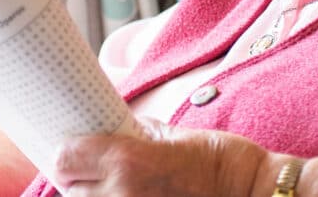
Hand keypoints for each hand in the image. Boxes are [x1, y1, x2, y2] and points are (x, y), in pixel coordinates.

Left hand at [50, 118, 270, 196]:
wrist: (254, 195)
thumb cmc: (221, 162)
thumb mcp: (174, 135)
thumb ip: (136, 134)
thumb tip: (111, 127)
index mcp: (125, 162)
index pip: (64, 159)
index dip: (67, 154)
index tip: (76, 152)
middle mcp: (120, 195)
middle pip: (71, 190)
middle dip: (81, 181)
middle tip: (99, 173)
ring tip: (121, 189)